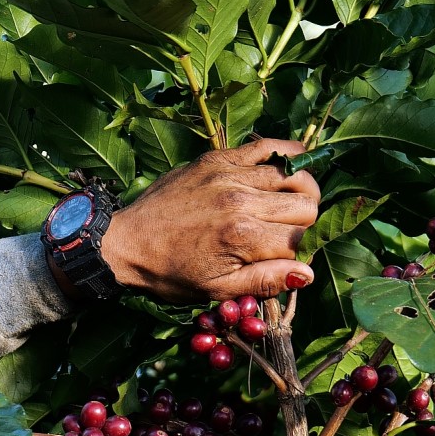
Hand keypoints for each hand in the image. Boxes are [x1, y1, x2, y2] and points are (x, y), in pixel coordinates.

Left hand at [100, 137, 320, 301]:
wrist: (126, 241)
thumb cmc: (170, 272)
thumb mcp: (217, 289)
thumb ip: (264, 281)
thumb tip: (308, 274)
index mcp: (242, 237)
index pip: (301, 239)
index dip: (299, 252)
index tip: (284, 257)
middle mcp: (241, 200)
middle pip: (306, 204)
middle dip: (304, 222)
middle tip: (286, 232)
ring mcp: (230, 173)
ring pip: (294, 175)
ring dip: (299, 191)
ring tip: (286, 205)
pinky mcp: (218, 157)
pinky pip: (267, 146)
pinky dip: (286, 155)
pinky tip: (289, 167)